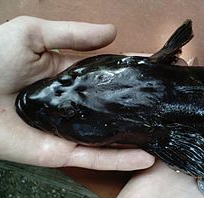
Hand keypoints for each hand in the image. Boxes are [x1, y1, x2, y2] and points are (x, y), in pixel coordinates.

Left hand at [0, 16, 153, 169]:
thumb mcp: (34, 35)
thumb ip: (74, 35)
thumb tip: (113, 32)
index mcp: (71, 79)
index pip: (109, 75)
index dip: (133, 71)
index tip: (158, 68)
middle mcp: (76, 106)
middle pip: (114, 107)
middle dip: (141, 104)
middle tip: (169, 100)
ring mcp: (72, 130)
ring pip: (111, 136)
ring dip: (138, 135)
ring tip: (165, 130)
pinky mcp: (63, 152)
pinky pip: (97, 157)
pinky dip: (121, 159)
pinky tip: (146, 156)